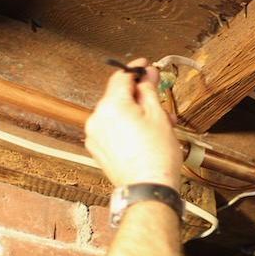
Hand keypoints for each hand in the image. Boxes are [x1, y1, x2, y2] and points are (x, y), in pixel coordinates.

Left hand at [85, 58, 181, 189]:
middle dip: (139, 98)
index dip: (136, 70)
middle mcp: (97, 119)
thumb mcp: (158, 116)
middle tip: (159, 102)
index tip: (145, 67)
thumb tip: (147, 76)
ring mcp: (95, 136)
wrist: (149, 188)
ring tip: (157, 126)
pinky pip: (112, 130)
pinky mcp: (97, 150)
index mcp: (111, 106)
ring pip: (116, 114)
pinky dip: (126, 128)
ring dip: (135, 114)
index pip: (121, 77)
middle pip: (118, 97)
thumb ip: (149, 91)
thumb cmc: (156, 157)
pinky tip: (144, 137)